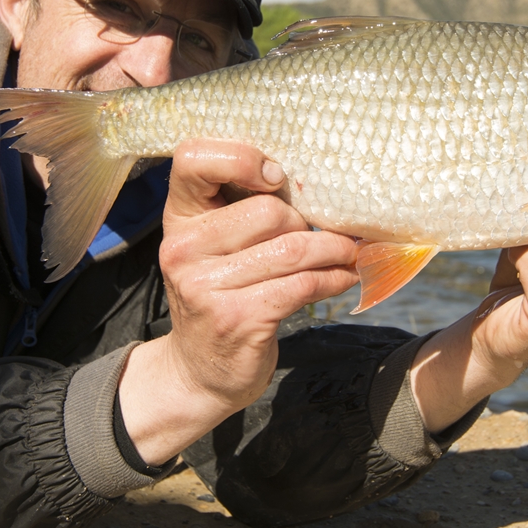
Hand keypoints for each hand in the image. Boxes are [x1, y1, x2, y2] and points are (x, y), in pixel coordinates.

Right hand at [118, 139, 357, 464]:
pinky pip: (303, 285)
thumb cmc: (219, 293)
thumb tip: (319, 183)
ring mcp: (206, 285)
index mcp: (179, 217)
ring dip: (333, 250)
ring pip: (293, 247)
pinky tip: (343, 278)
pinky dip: (333, 278)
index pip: (194, 158)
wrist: (199, 370)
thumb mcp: (215, 245)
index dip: (241, 158)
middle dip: (306, 223)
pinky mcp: (237, 318)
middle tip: (322, 237)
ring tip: (348, 253)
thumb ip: (242, 209)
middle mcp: (183, 247)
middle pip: (268, 210)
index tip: (276, 177)